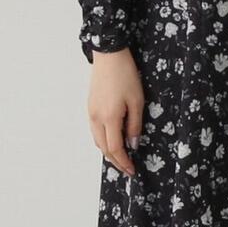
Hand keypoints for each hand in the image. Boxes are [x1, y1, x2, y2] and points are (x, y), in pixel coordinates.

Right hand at [86, 48, 143, 176]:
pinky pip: (95, 131)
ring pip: (98, 141)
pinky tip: (113, 140)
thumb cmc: (126, 75)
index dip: (124, 162)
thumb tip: (133, 145)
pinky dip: (103, 140)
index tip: (132, 170)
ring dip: (109, 151)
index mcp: (109, 118)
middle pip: (104, 148)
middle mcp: (97, 119)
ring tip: (122, 157)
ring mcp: (91, 113)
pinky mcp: (90, 107)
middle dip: (116, 161)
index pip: (115, 149)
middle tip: (128, 168)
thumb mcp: (137, 101)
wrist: (109, 55)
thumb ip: (134, 125)